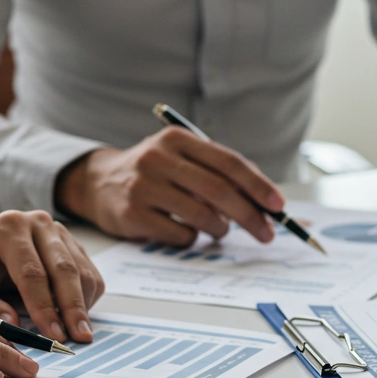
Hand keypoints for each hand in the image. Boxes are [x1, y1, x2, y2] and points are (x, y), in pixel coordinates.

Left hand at [0, 213, 103, 342]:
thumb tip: (12, 326)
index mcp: (9, 227)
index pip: (32, 272)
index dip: (44, 307)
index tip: (53, 336)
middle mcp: (39, 223)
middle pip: (64, 269)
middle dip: (73, 308)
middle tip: (80, 338)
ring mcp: (59, 233)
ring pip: (82, 272)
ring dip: (82, 306)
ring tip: (75, 334)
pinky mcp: (72, 245)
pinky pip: (89, 274)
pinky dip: (86, 300)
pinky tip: (72, 318)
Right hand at [56, 127, 284, 246]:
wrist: (98, 183)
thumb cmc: (155, 173)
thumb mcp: (182, 158)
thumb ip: (218, 173)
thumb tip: (266, 203)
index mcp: (177, 139)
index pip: (228, 162)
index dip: (258, 185)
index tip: (277, 206)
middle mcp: (158, 158)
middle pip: (219, 190)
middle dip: (250, 216)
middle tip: (266, 234)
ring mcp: (143, 186)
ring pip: (202, 216)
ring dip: (220, 229)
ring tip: (219, 230)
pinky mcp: (132, 215)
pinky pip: (180, 235)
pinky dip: (192, 239)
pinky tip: (184, 231)